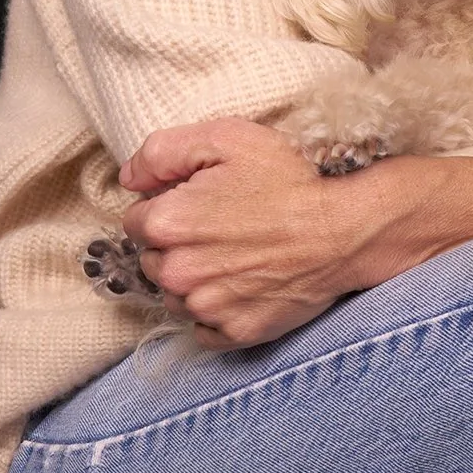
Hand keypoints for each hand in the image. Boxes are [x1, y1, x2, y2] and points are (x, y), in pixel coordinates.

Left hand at [119, 118, 472, 348]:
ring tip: (234, 258)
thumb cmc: (288, 181)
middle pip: (152, 261)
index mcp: (166, 223)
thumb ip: (162, 151)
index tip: (199, 204)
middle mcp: (177, 272)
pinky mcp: (234, 333)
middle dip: (176, 246)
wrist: (343, 232)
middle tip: (221, 230)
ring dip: (193, 281)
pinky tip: (242, 287)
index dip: (166, 208)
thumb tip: (129, 178)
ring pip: (175, 297)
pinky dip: (216, 313)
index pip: (136, 221)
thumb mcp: (227, 139)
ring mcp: (205, 308)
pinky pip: (203, 329)